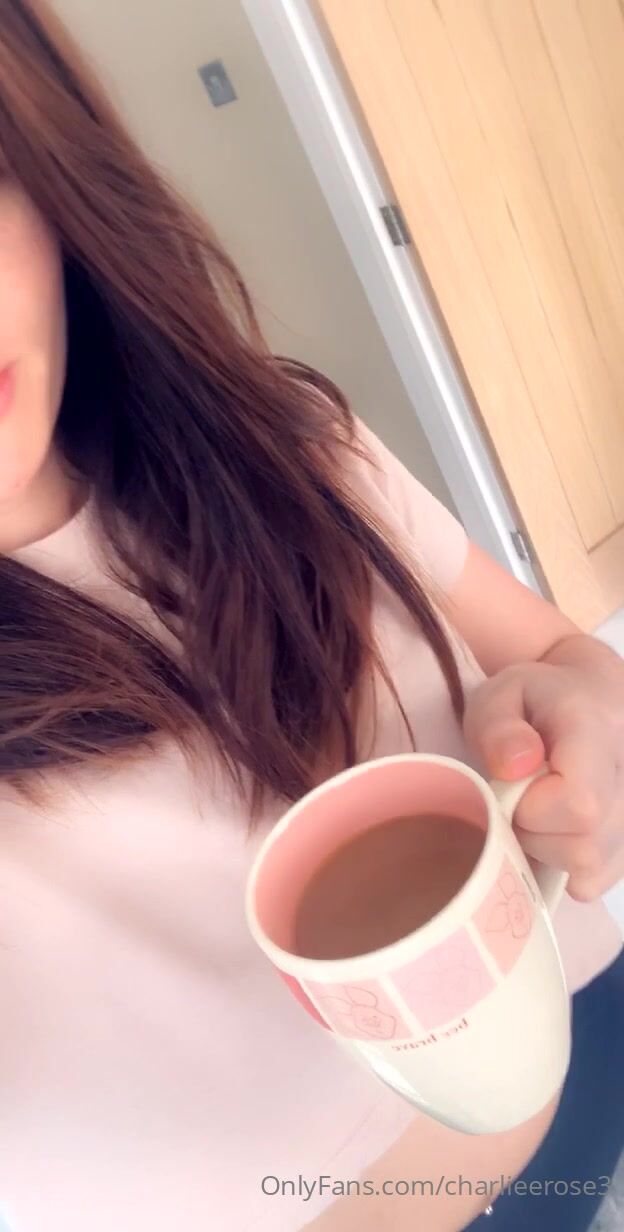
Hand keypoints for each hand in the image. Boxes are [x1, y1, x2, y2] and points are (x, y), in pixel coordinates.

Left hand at [463, 635, 623, 900]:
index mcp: (602, 731)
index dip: (531, 809)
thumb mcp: (501, 695)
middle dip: (534, 833)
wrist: (593, 697)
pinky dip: (570, 864)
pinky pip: (597, 879)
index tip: (511, 787)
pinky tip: (562, 826)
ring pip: (591, 869)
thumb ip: (498, 727)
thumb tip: (515, 766)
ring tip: (543, 809)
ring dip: (551, 850)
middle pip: (584, 847)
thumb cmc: (538, 699)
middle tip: (521, 799)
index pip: (579, 804)